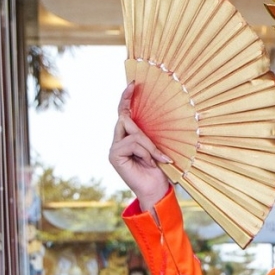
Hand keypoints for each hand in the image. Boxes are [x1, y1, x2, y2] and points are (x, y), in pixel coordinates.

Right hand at [109, 87, 170, 211]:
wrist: (156, 191)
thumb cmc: (160, 171)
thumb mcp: (156, 148)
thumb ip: (148, 134)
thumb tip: (149, 118)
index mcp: (127, 138)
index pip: (123, 114)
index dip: (126, 99)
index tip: (133, 84)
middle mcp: (118, 141)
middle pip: (125, 119)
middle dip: (144, 133)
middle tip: (155, 150)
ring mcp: (114, 148)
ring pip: (132, 132)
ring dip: (148, 146)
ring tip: (156, 160)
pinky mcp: (114, 155)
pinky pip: (133, 143)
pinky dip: (145, 151)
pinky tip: (149, 163)